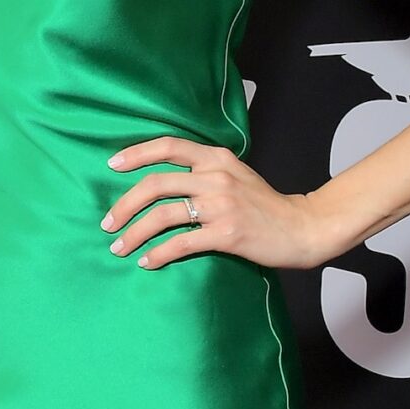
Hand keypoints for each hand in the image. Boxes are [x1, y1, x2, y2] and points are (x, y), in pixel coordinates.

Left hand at [102, 135, 330, 270]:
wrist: (302, 227)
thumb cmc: (263, 204)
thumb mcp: (235, 174)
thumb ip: (204, 170)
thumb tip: (161, 178)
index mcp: (216, 158)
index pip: (168, 146)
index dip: (135, 154)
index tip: (111, 165)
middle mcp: (216, 177)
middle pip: (155, 184)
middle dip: (123, 205)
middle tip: (107, 223)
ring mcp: (221, 205)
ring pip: (162, 215)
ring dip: (134, 234)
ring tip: (119, 248)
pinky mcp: (227, 234)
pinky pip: (180, 243)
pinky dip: (158, 254)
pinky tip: (147, 262)